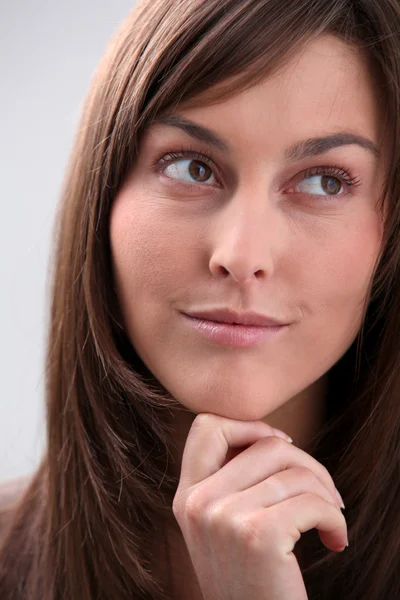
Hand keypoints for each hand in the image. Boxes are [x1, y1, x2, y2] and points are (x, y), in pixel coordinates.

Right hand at [172, 413, 346, 599]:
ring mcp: (224, 518)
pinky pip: (314, 502)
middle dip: (308, 464)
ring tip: (332, 520)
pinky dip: (336, 518)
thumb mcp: (224, 526)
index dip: (250, 426)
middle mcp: (198, 503)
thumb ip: (233, 481)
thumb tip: (275, 437)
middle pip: (268, 444)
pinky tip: (336, 540)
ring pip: (296, 471)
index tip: (281, 447)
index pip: (207, 426)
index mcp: (187, 496)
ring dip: (328, 495)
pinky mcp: (258, 536)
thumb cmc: (251, 580)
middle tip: (324, 495)